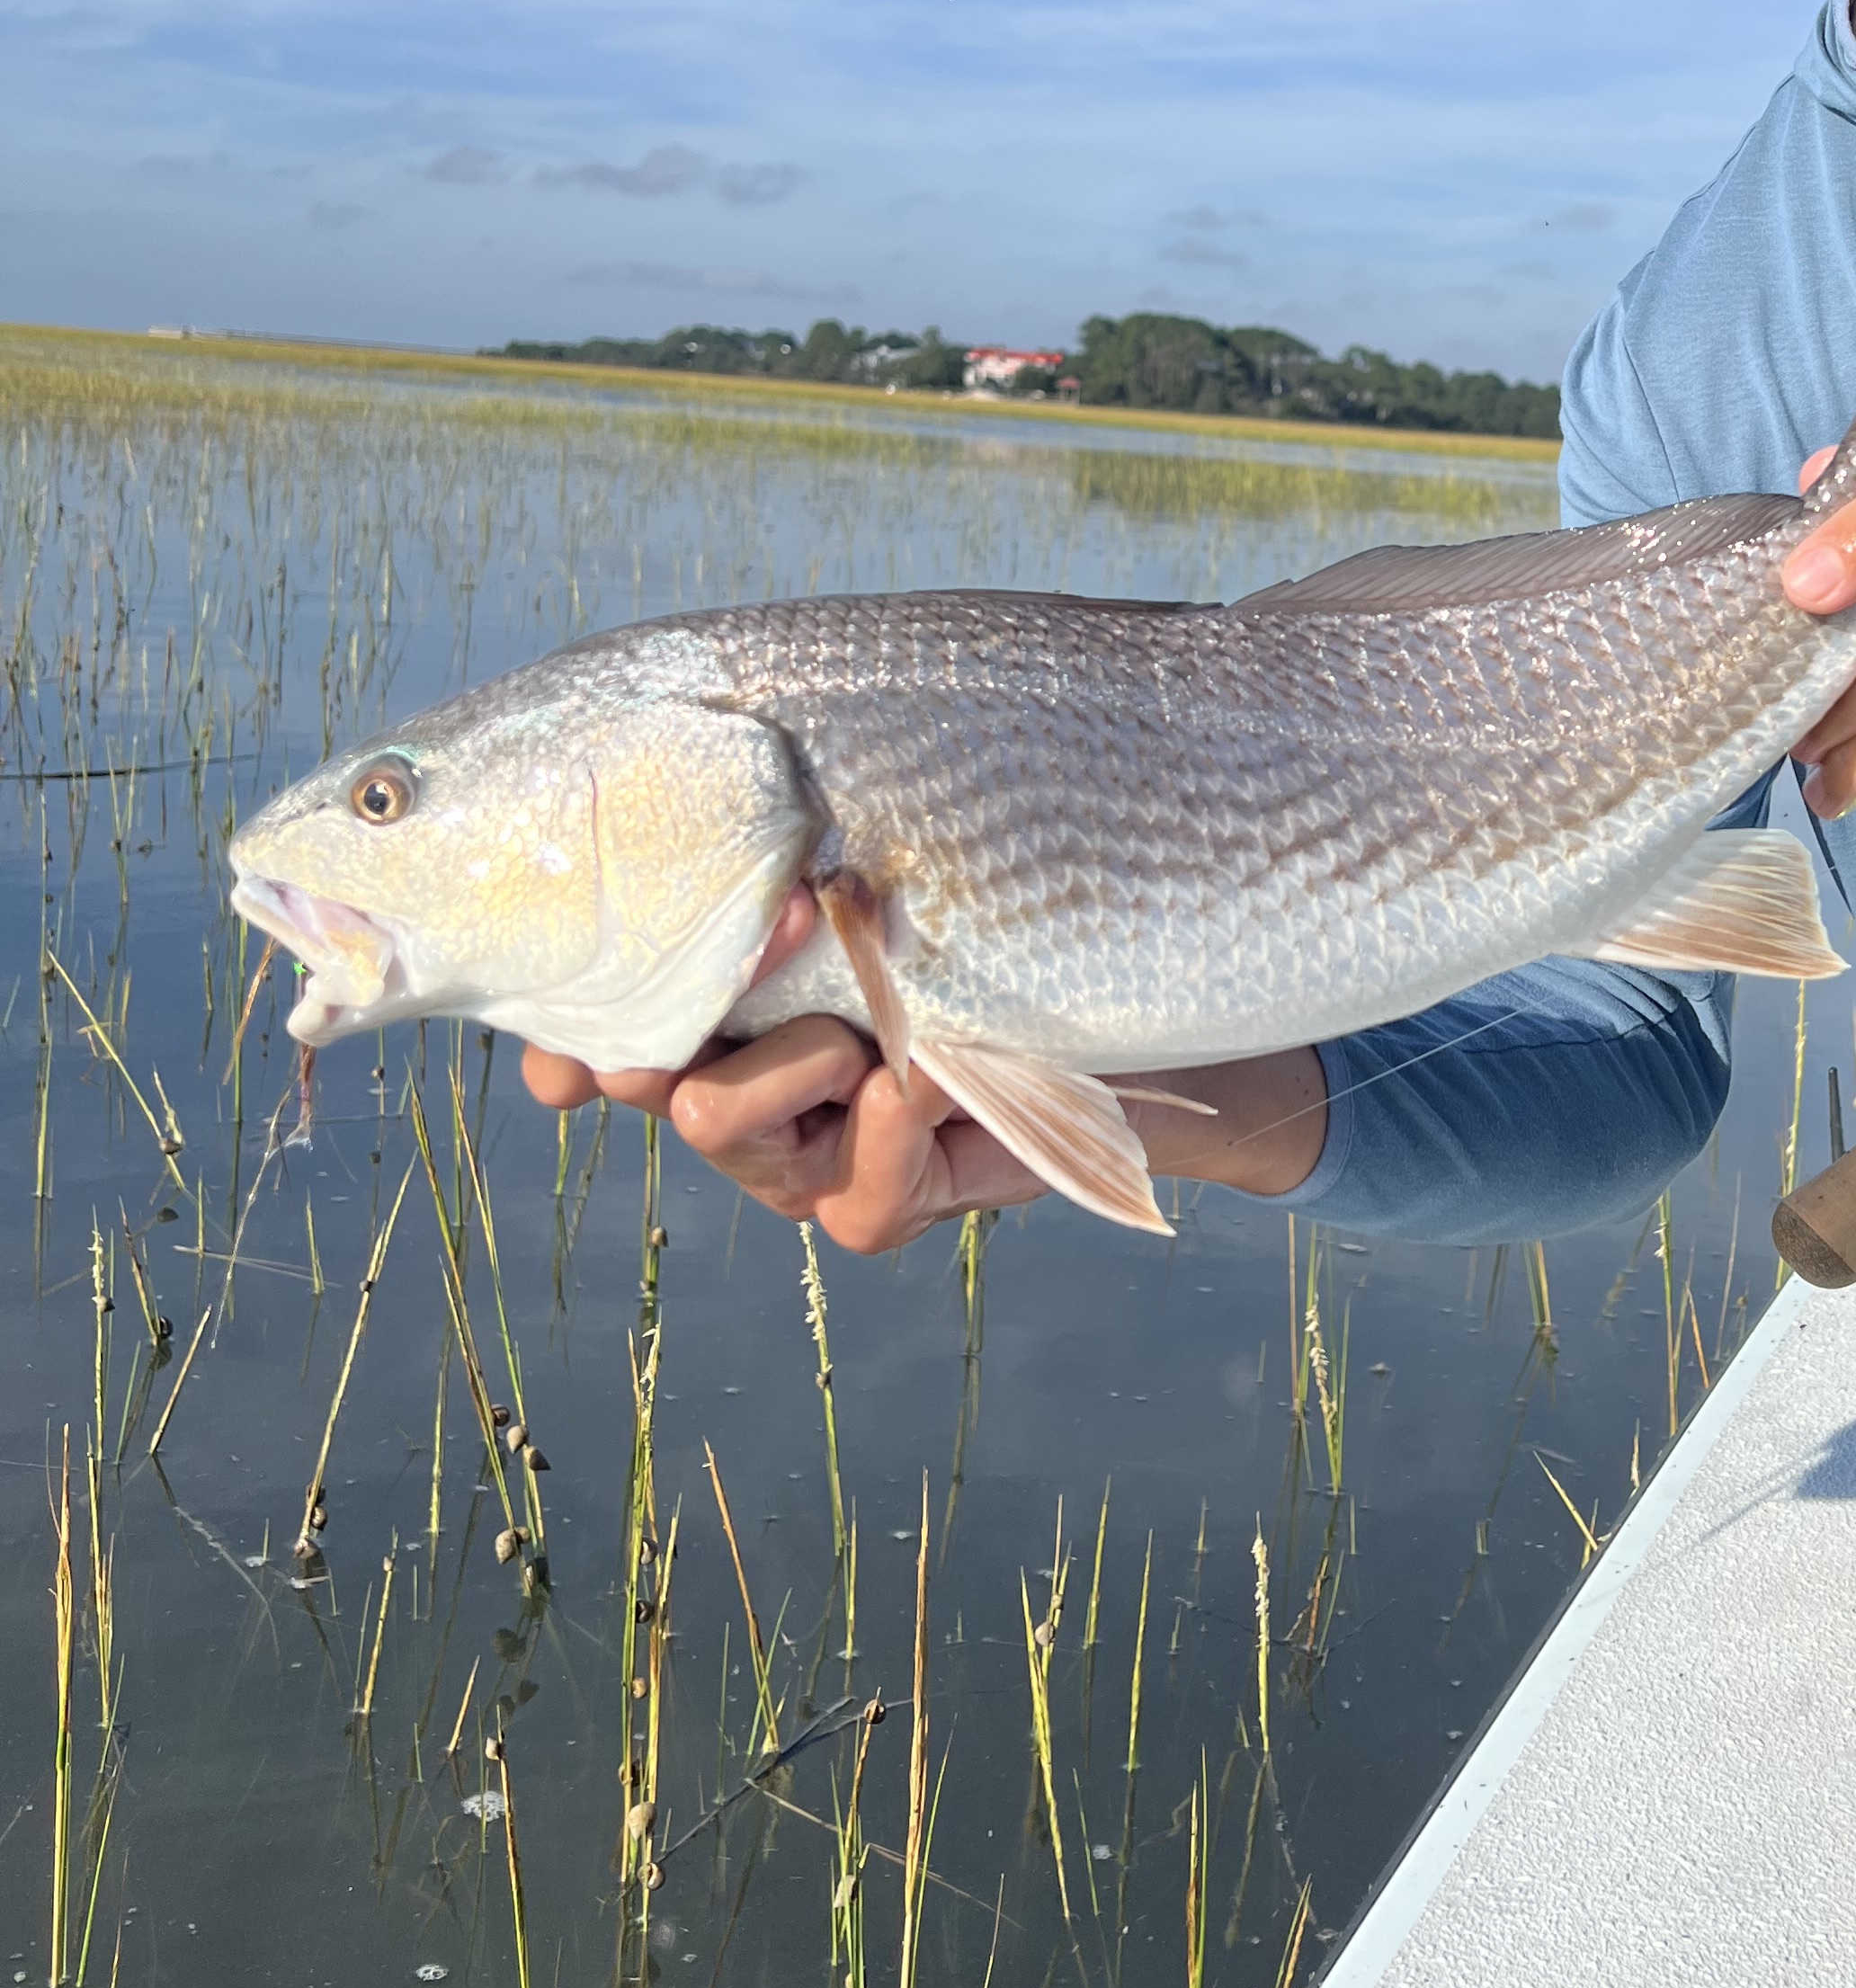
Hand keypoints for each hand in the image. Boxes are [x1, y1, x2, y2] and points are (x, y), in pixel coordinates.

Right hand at [515, 886, 1329, 1254]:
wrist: (1166, 980)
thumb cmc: (1027, 871)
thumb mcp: (899, 817)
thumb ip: (787, 810)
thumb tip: (674, 786)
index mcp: (732, 975)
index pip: (604, 1002)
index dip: (559, 1019)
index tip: (558, 1021)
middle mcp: (752, 1062)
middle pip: (639, 1068)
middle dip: (664, 1020)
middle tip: (733, 971)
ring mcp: (815, 1141)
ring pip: (721, 1124)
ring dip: (787, 1063)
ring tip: (860, 1026)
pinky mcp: (897, 1195)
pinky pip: (849, 1201)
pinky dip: (886, 1134)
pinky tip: (927, 1081)